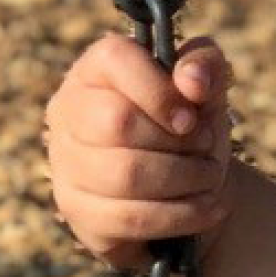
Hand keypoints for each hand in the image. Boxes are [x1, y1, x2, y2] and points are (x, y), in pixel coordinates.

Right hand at [42, 32, 235, 268]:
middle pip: (117, 122)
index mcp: (94, 70)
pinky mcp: (77, 210)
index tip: (191, 117)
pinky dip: (182, 214)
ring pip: (126, 174)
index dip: (161, 90)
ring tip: (209, 176)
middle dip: (178, 140)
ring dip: (186, 178)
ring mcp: (65, 163)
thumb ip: (205, 64)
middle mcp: (68, 111)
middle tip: (206, 147)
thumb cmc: (192, 126)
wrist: (192, 185)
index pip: (114, 59)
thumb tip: (192, 80)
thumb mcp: (208, 87)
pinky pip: (131, 217)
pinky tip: (209, 208)